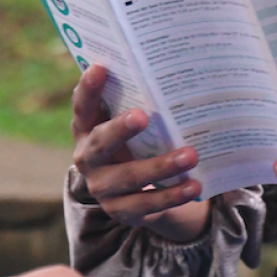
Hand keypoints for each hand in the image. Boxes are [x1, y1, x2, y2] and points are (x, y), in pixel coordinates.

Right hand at [71, 66, 210, 241]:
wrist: (136, 190)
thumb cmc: (137, 140)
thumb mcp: (133, 122)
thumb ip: (140, 100)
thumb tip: (174, 66)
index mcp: (87, 128)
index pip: (83, 106)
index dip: (88, 89)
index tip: (100, 68)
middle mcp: (88, 158)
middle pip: (99, 144)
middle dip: (120, 130)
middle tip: (143, 116)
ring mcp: (102, 187)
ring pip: (128, 177)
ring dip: (160, 166)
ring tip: (191, 156)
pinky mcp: (120, 210)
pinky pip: (146, 204)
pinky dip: (171, 195)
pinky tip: (194, 186)